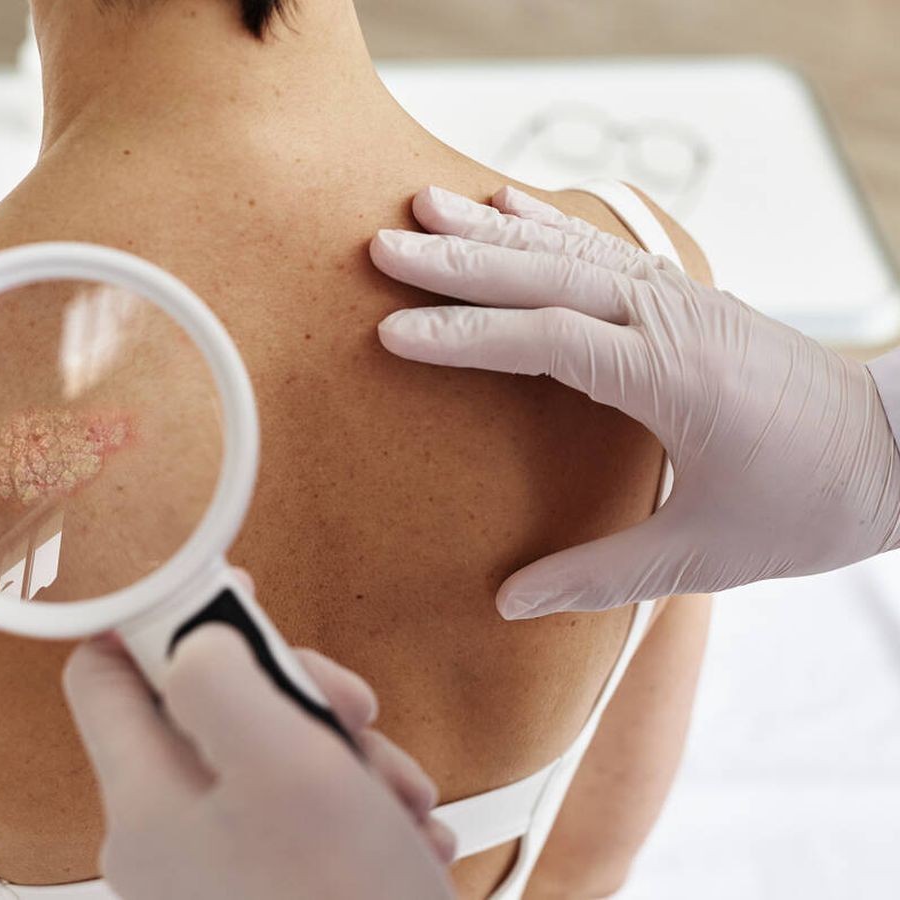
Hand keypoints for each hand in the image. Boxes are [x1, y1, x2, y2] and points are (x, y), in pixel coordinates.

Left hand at [62, 625, 455, 899]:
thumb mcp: (286, 765)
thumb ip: (220, 681)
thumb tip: (196, 639)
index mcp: (146, 802)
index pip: (104, 673)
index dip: (162, 617)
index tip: (237, 597)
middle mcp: (167, 839)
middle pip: (208, 711)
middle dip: (294, 695)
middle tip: (354, 712)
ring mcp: (215, 872)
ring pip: (270, 761)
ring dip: (344, 756)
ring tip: (401, 798)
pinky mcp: (264, 893)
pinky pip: (299, 818)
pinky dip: (355, 809)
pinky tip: (405, 834)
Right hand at [370, 185, 899, 618]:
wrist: (898, 452)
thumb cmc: (807, 505)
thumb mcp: (704, 556)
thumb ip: (599, 577)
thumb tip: (507, 602)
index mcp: (671, 378)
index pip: (545, 341)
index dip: (464, 336)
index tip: (393, 332)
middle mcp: (672, 322)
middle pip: (545, 277)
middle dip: (458, 260)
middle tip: (382, 244)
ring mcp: (682, 300)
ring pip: (570, 250)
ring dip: (491, 228)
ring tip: (421, 204)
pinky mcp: (688, 298)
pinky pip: (603, 249)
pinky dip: (548, 225)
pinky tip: (506, 204)